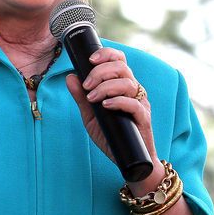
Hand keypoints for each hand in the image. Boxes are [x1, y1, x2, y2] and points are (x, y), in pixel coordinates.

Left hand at [65, 47, 160, 183]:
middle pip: (122, 67)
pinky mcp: (144, 118)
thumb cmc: (110, 134)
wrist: (126, 159)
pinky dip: (119, 101)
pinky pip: (134, 104)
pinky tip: (106, 105)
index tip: (90, 60)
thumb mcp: (90, 115)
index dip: (106, 55)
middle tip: (87, 85)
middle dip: (101, 72)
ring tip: (92, 98)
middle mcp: (133, 91)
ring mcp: (140, 103)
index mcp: (121, 85)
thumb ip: (81, 97)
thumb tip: (70, 77)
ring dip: (106, 87)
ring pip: (128, 83)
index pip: (118, 60)